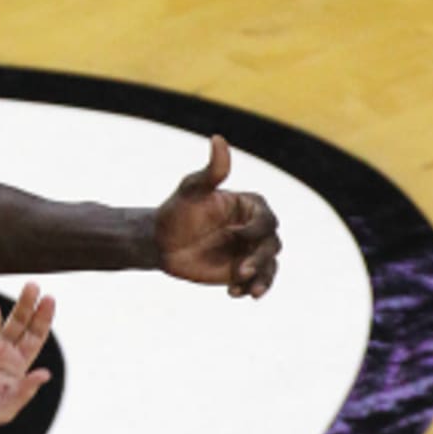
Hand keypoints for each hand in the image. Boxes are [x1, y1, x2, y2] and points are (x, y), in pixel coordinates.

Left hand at [155, 136, 281, 297]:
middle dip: (259, 259)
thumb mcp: (191, 191)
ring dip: (262, 279)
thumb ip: (211, 172)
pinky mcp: (243, 271)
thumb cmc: (176, 213)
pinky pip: (257, 282)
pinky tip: (234, 295)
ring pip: (270, 266)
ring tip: (248, 291)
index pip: (266, 219)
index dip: (256, 229)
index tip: (237, 235)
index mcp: (250, 207)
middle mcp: (255, 229)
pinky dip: (250, 288)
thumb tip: (218, 139)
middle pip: (272, 245)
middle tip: (239, 271)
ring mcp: (251, 251)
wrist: (160, 243)